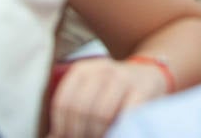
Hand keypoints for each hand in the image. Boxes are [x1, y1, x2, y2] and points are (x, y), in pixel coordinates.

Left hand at [47, 56, 167, 137]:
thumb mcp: (89, 91)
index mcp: (83, 69)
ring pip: (100, 114)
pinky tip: (113, 133)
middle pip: (80, 109)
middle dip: (78, 134)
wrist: (150, 75)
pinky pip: (123, 115)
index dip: (61, 128)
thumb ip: (72, 111)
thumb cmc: (112, 92)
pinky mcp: (142, 90)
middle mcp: (102, 69)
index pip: (63, 102)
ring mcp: (124, 78)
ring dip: (96, 134)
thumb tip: (51, 137)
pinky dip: (115, 130)